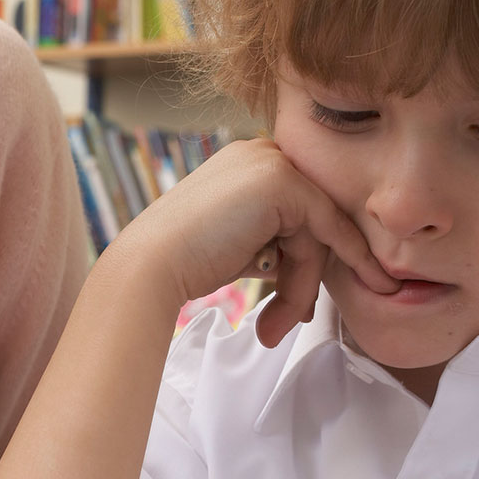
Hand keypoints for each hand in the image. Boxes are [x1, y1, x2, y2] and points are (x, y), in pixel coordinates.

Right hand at [108, 138, 397, 346]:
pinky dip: (328, 267)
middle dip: (306, 274)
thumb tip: (314, 262)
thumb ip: (275, 240)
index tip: (305, 303)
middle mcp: (262, 152)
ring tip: (276, 326)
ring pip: (319, 230)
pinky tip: (325, 297)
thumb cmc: (186, 261)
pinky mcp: (282, 181)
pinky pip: (326, 228)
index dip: (307, 256)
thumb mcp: (240, 242)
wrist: (151, 266)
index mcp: (249, 162)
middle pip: (313, 217)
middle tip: (290, 321)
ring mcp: (272, 162)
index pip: (299, 208)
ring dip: (303, 285)